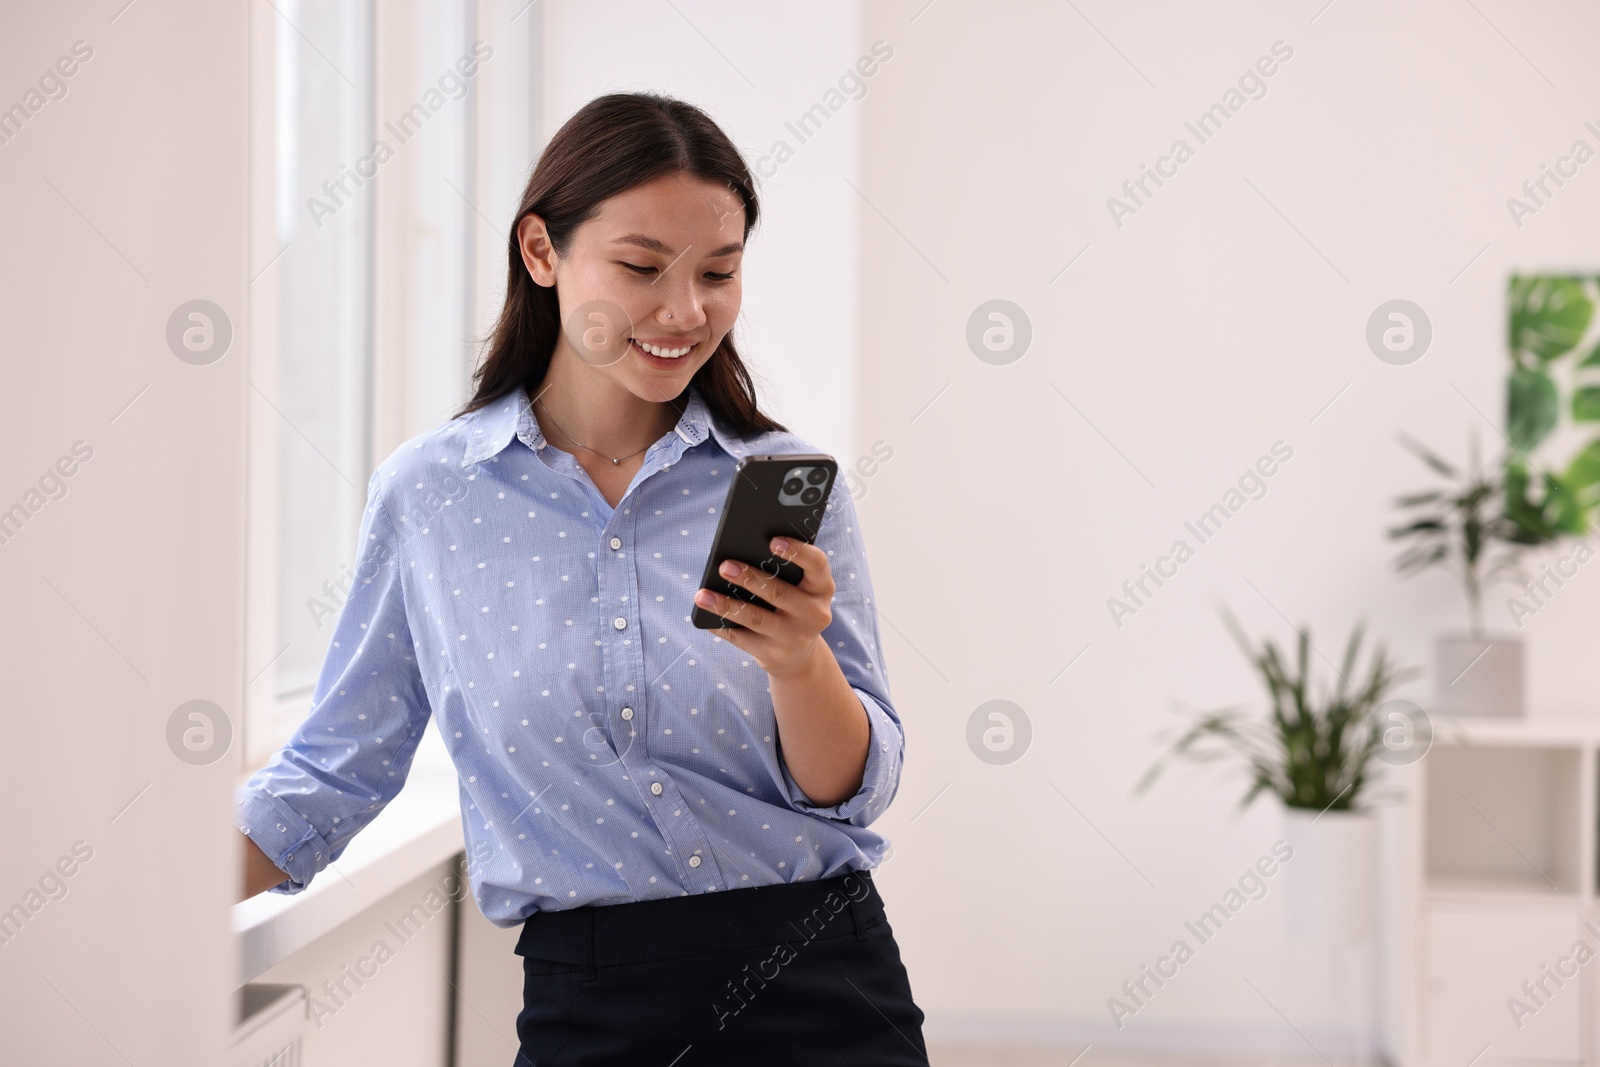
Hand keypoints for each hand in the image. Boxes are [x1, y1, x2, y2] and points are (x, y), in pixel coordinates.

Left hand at [694, 537, 833, 678]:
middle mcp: (814, 613)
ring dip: (727, 605)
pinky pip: (742, 639)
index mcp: (822, 588)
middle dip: (750, 578)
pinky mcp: (775, 655)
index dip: (797, 551)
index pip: (817, 564)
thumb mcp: (799, 589)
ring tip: (703, 595)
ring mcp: (795, 637)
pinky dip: (721, 626)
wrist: (798, 656)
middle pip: (779, 592)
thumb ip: (781, 572)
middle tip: (725, 566)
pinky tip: (705, 616)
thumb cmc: (791, 606)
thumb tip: (738, 557)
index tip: (772, 541)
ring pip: (757, 618)